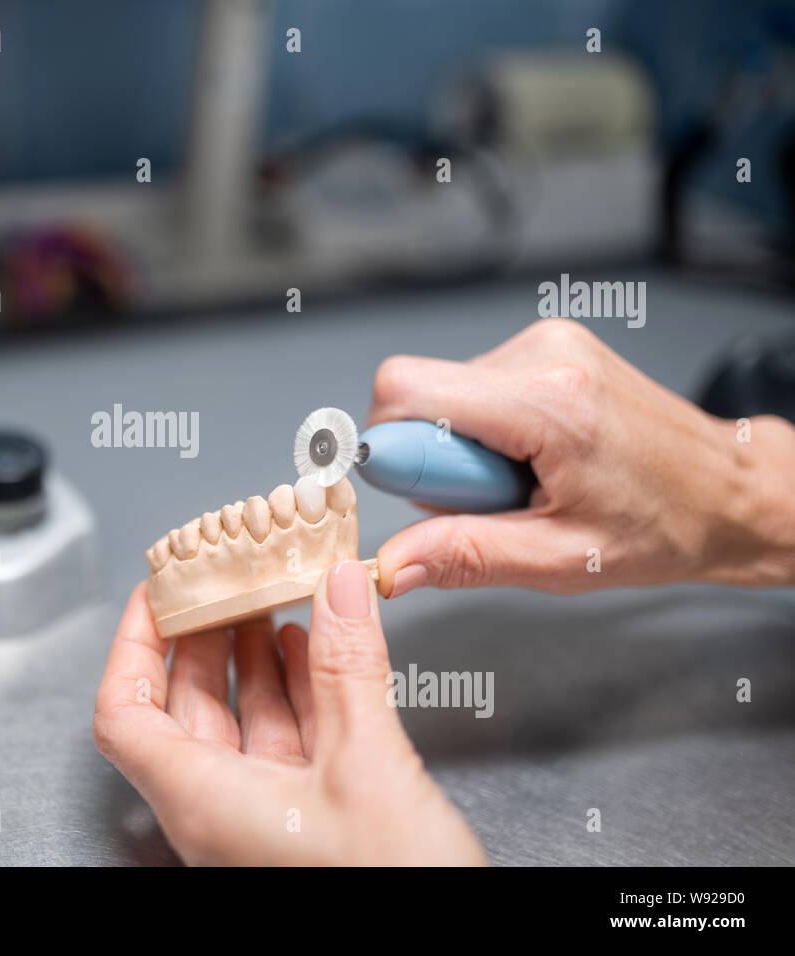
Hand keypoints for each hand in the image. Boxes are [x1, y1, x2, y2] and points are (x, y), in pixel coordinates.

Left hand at [93, 561, 484, 865]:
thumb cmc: (392, 892)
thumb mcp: (369, 765)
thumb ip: (349, 669)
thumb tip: (338, 585)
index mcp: (202, 803)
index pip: (125, 713)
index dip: (132, 646)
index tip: (157, 592)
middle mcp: (219, 813)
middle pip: (183, 708)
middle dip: (205, 637)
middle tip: (229, 580)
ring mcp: (261, 821)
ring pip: (238, 724)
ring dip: (255, 660)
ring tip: (276, 600)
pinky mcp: (305, 825)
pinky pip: (282, 747)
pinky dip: (294, 694)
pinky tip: (313, 654)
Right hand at [367, 318, 794, 597]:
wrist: (728, 493)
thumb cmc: (664, 525)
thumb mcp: (560, 560)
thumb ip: (464, 556)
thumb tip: (390, 564)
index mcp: (548, 402)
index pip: (405, 390)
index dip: (391, 446)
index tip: (428, 494)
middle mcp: (546, 355)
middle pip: (422, 394)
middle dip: (437, 459)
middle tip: (496, 500)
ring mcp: (549, 343)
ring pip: (445, 393)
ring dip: (464, 449)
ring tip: (524, 485)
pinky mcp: (550, 348)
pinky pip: (474, 386)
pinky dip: (487, 432)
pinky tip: (532, 462)